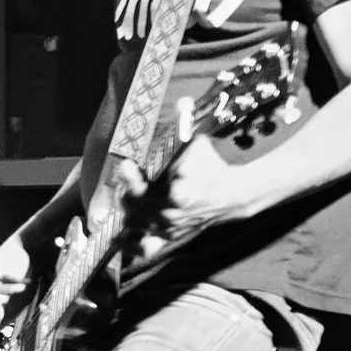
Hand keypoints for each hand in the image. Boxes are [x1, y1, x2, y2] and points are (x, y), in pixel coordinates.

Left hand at [121, 108, 262, 257]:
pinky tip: (118, 237)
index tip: (125, 164)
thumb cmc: (211, 167)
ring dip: (125, 210)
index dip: (132, 178)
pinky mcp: (168, 239)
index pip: (148, 189)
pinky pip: (144, 249)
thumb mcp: (198, 145)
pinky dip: (130, 246)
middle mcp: (171, 216)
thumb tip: (183, 101)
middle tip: (124, 173)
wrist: (232, 196)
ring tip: (121, 194)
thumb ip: (187, 125)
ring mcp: (169, 229)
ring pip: (135, 224)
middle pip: (135, 206)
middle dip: (126, 189)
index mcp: (180, 194)